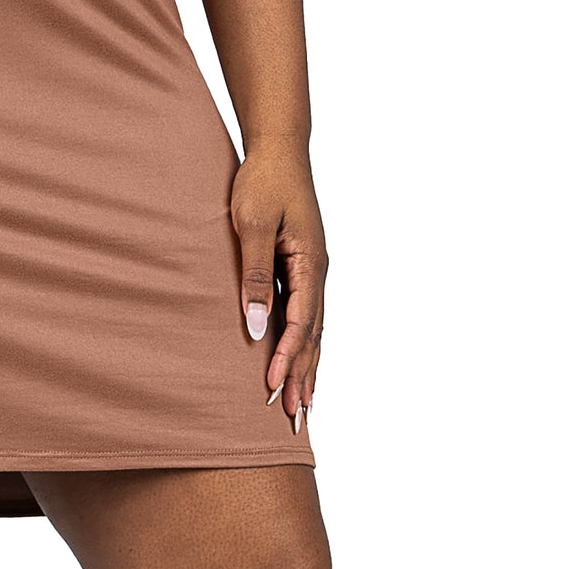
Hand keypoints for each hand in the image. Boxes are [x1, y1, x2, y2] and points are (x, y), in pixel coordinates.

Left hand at [232, 138, 326, 429]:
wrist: (279, 149)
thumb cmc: (262, 182)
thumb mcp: (250, 226)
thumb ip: (254, 276)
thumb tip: (255, 327)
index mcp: (310, 263)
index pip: (300, 323)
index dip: (285, 359)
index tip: (272, 390)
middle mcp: (318, 272)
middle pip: (314, 336)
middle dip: (303, 377)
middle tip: (295, 420)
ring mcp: (314, 271)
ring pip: (314, 330)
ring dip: (307, 367)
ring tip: (303, 406)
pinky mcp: (304, 267)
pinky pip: (307, 315)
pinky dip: (305, 345)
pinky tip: (300, 363)